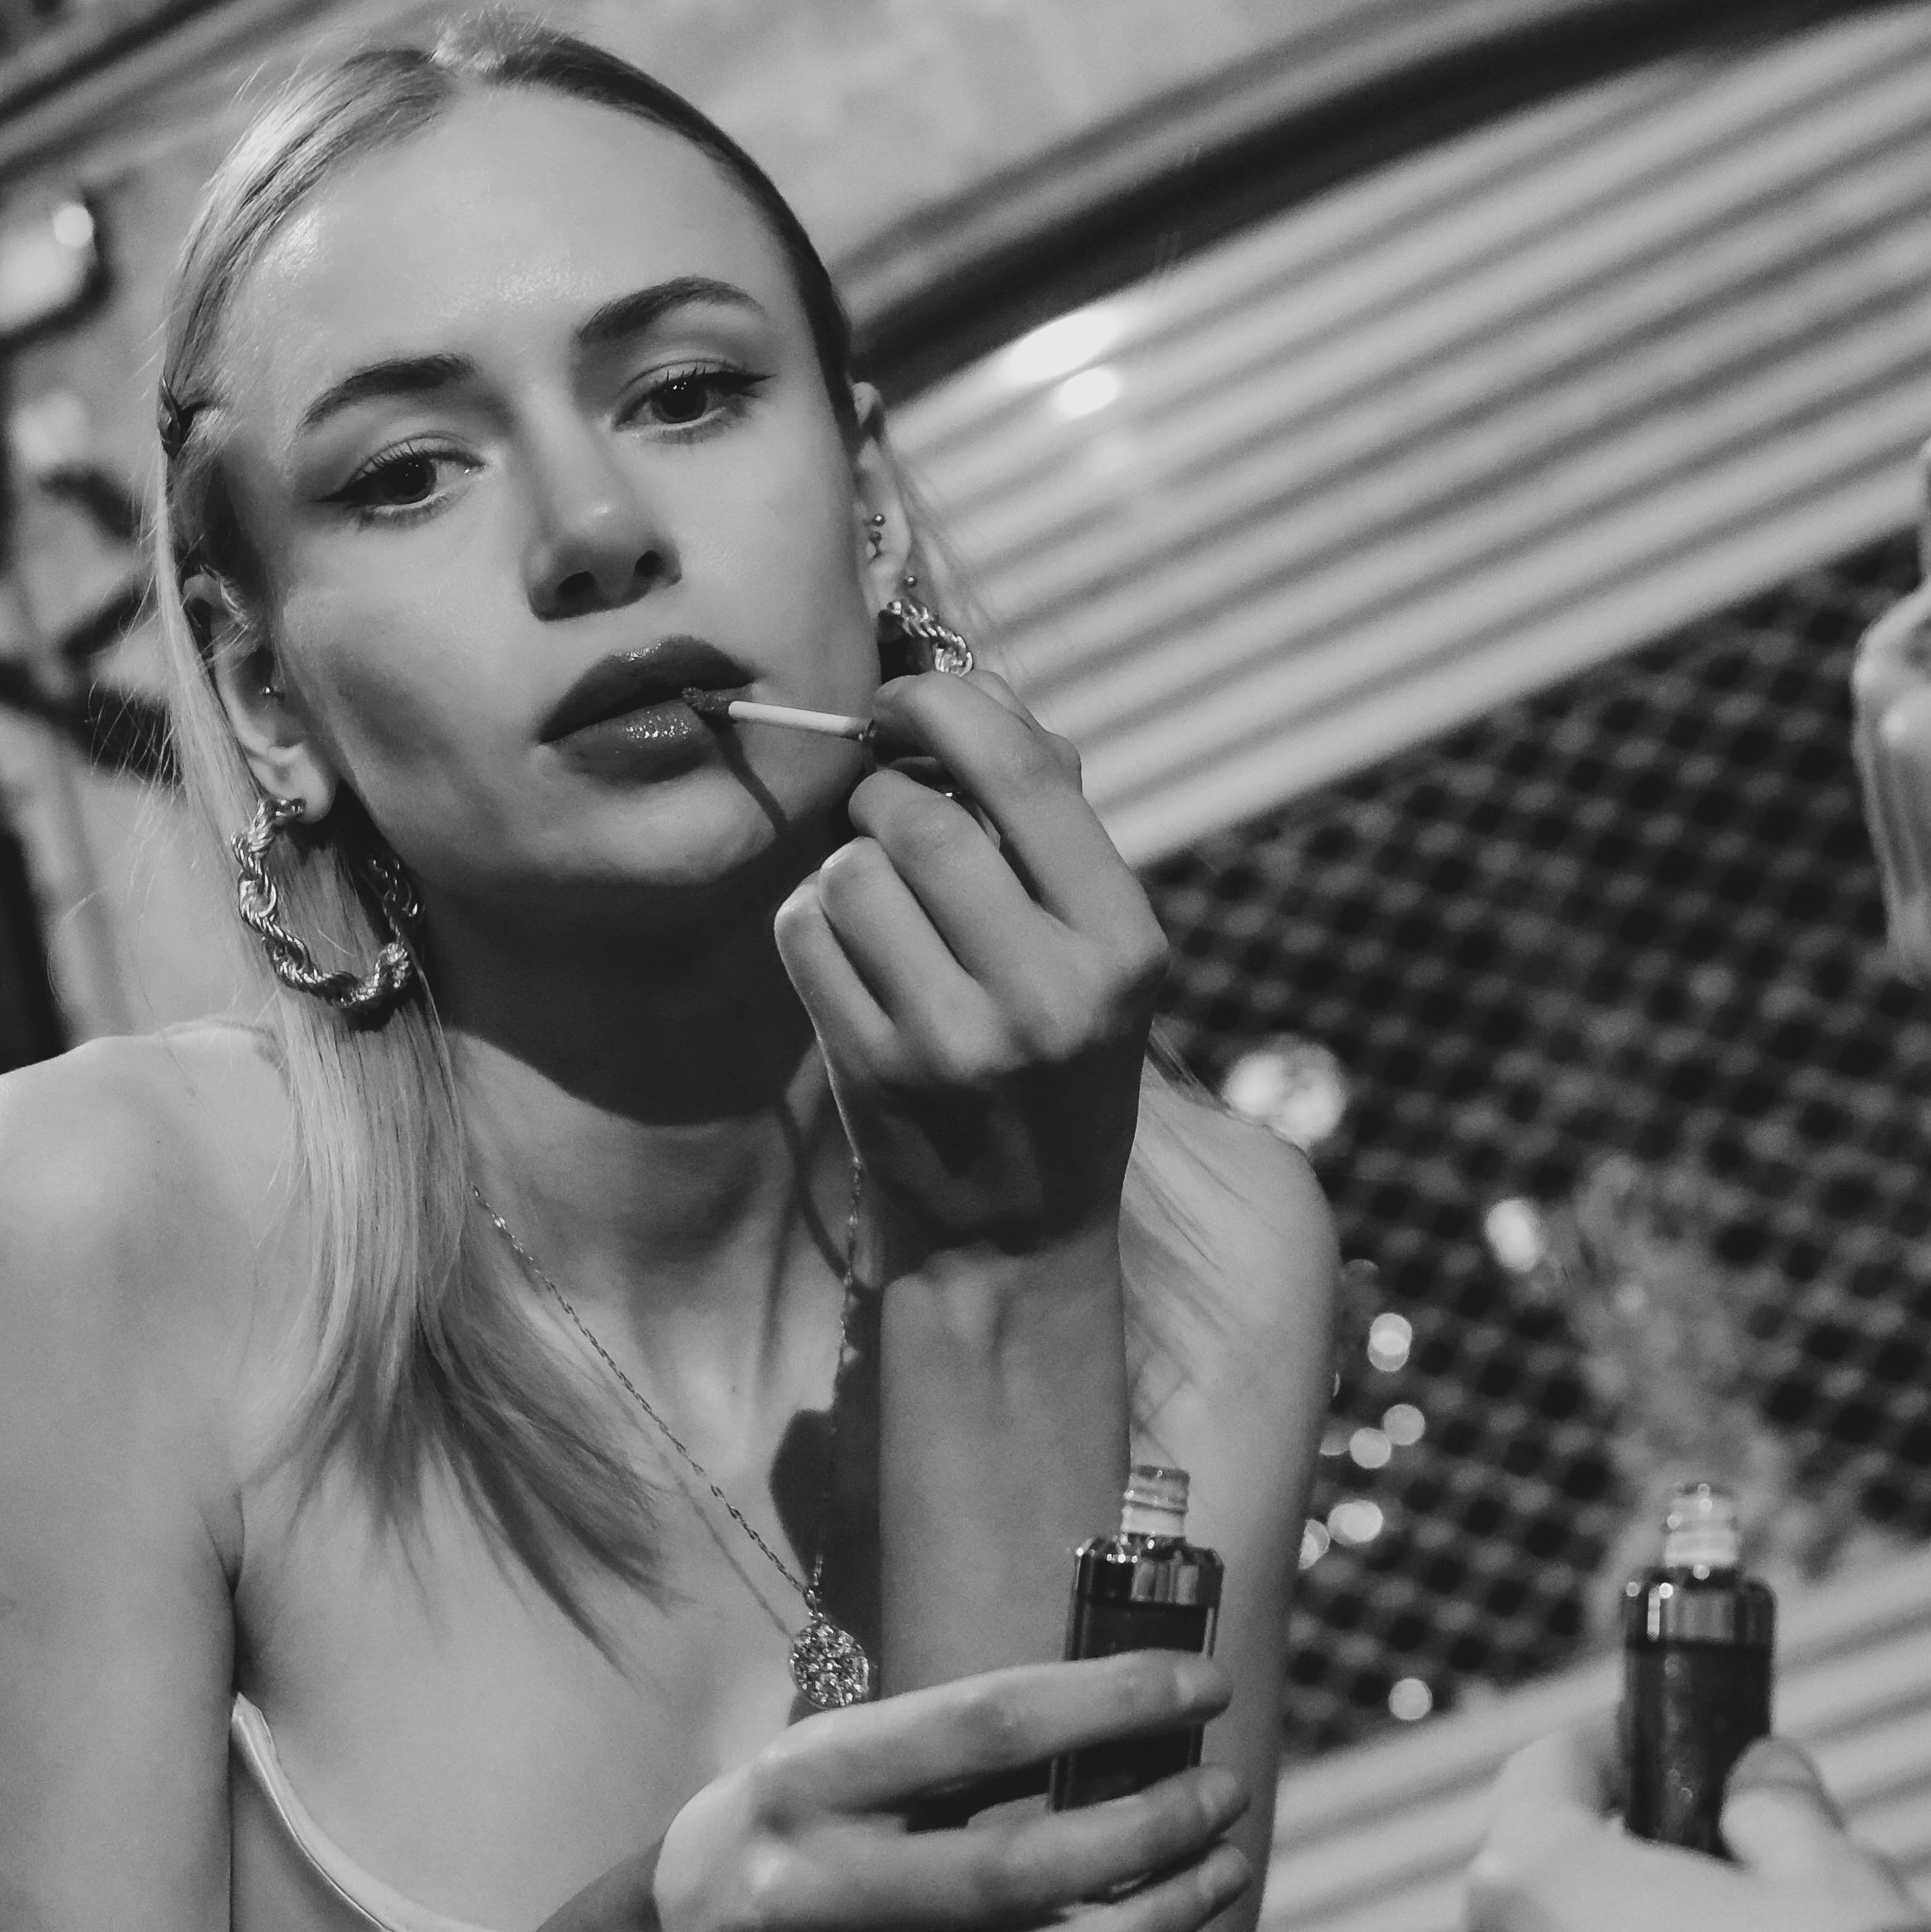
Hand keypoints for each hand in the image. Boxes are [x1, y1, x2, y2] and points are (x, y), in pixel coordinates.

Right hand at [653, 1648, 1243, 1931]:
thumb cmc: (799, 1823)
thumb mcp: (843, 1753)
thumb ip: (963, 1746)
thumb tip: (1142, 1718)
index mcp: (808, 1779)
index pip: (984, 1727)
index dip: (1109, 1703)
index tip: (1204, 1687)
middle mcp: (808, 1890)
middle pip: (1017, 1869)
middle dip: (1150, 1831)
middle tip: (1226, 1799)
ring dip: (1148, 1926)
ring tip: (1219, 1875)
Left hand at [772, 673, 1164, 1275]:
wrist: (1014, 1243)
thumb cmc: (1056, 1069)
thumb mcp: (1095, 956)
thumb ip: (1047, 824)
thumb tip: (973, 688)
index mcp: (1125, 942)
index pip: (1027, 774)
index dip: (947, 708)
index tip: (908, 702)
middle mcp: (1050, 990)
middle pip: (918, 817)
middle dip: (882, 799)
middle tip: (885, 823)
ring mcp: (958, 1039)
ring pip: (852, 873)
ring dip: (846, 869)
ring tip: (881, 915)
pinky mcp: (877, 1071)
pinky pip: (805, 932)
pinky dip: (812, 925)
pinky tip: (853, 966)